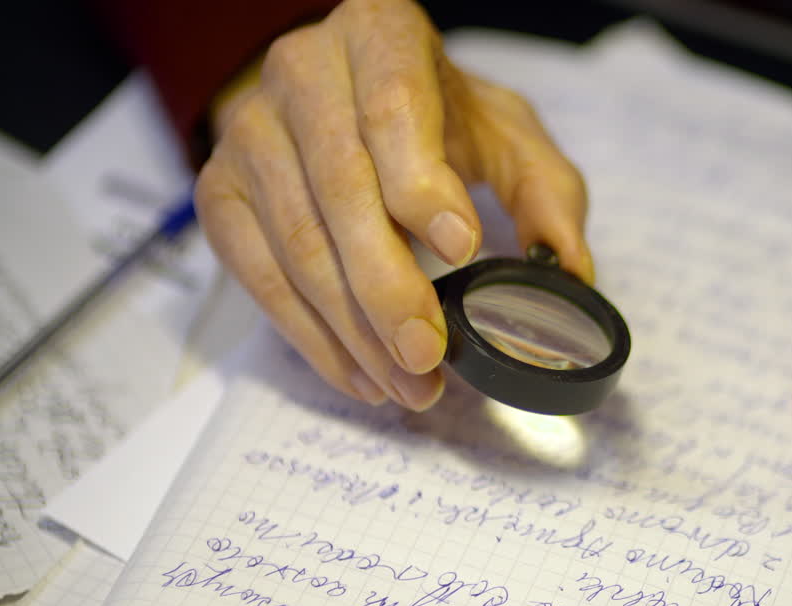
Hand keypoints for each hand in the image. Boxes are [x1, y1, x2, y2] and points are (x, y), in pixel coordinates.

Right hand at [195, 0, 590, 410]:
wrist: (339, 95)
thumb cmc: (431, 115)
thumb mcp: (504, 132)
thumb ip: (545, 191)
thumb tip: (571, 270)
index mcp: (379, 36)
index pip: (394, 110)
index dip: (422, 184)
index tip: (463, 248)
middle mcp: (303, 74)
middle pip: (341, 189)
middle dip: (387, 285)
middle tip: (429, 352)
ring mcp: (251, 133)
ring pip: (298, 242)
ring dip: (355, 329)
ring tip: (408, 382)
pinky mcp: (220, 189)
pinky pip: (259, 274)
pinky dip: (313, 336)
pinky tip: (362, 373)